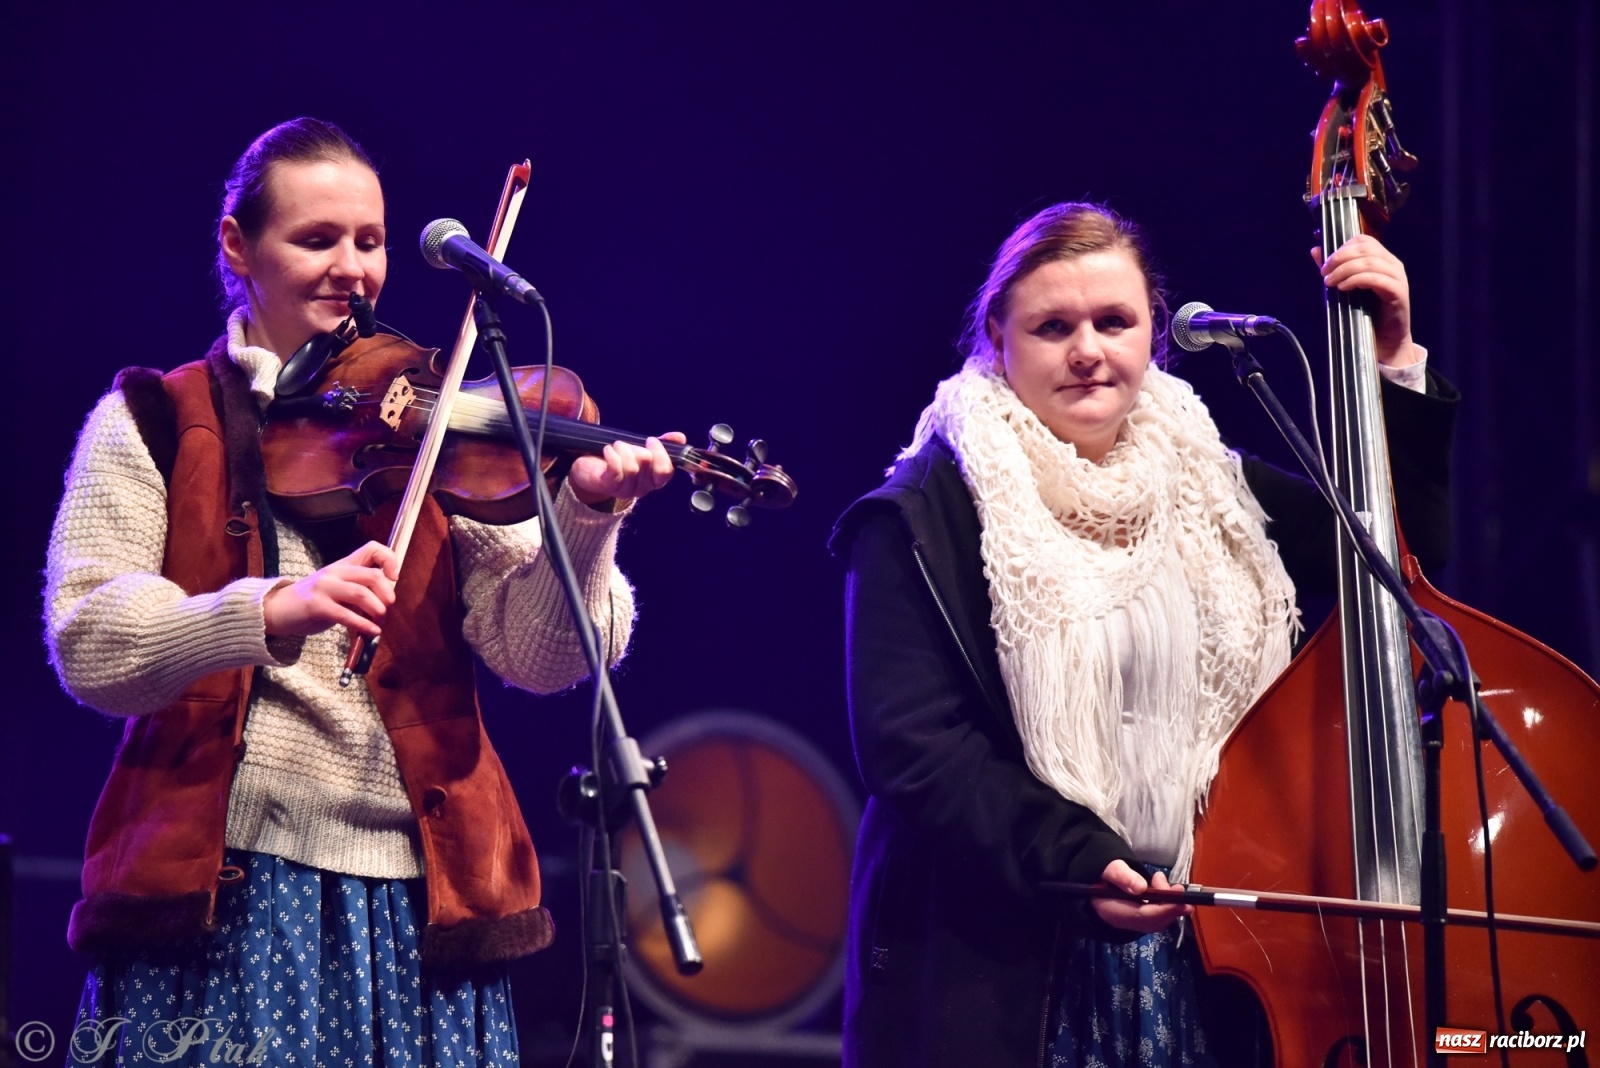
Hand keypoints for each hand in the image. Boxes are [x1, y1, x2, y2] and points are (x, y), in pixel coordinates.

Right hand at [262, 540, 398, 637]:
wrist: (277, 609)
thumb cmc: (314, 602)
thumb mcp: (339, 591)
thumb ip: (360, 592)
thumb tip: (387, 602)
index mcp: (344, 565)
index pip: (373, 548)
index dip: (389, 560)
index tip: (394, 578)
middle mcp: (335, 572)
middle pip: (372, 575)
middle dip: (387, 594)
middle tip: (388, 609)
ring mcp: (324, 587)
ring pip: (361, 593)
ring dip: (377, 610)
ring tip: (380, 621)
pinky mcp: (316, 605)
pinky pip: (345, 614)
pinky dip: (363, 625)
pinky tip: (372, 631)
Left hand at [568, 432, 684, 507]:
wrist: (591, 472)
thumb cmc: (620, 461)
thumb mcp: (643, 451)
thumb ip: (663, 445)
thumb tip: (680, 437)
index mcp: (654, 480)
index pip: (666, 471)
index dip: (660, 453)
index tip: (651, 440)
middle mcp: (642, 488)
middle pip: (648, 463)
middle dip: (638, 448)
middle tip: (630, 444)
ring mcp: (625, 489)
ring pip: (632, 466)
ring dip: (623, 449)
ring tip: (616, 446)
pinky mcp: (609, 485)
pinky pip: (615, 469)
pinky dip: (612, 454)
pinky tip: (607, 450)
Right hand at [1089, 859, 1192, 933]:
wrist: (1096, 879)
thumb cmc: (1104, 872)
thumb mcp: (1110, 869)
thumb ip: (1123, 877)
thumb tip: (1141, 887)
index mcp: (1112, 911)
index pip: (1141, 916)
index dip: (1163, 910)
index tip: (1180, 900)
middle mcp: (1123, 921)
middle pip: (1152, 922)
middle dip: (1170, 908)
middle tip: (1180, 889)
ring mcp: (1132, 922)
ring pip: (1156, 921)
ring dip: (1170, 905)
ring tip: (1169, 883)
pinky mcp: (1139, 919)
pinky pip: (1156, 917)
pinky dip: (1167, 906)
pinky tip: (1166, 890)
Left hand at [1312, 234, 1419, 367]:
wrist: (1385, 340)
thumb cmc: (1367, 314)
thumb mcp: (1347, 287)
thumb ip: (1334, 268)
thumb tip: (1315, 250)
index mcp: (1382, 260)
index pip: (1364, 240)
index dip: (1343, 247)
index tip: (1326, 263)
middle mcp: (1393, 265)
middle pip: (1366, 248)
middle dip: (1340, 258)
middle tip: (1324, 273)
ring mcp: (1398, 278)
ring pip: (1370, 262)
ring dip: (1345, 270)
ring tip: (1330, 282)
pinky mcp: (1398, 292)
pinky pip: (1377, 279)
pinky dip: (1357, 280)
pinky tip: (1344, 288)